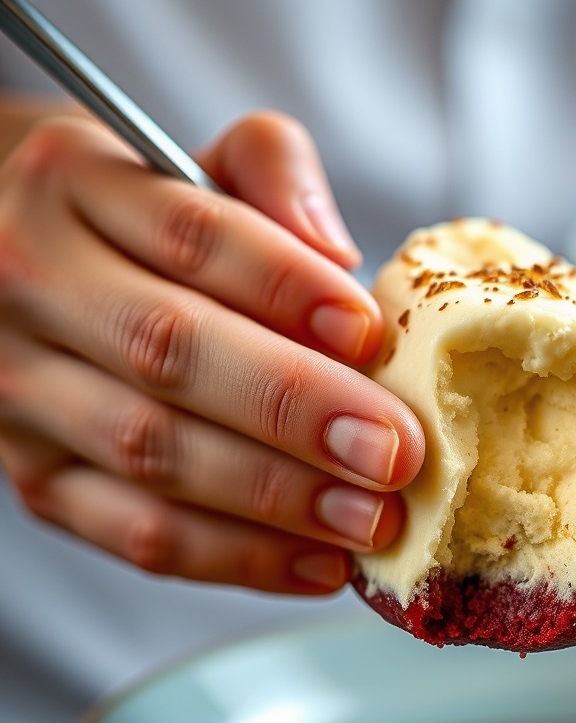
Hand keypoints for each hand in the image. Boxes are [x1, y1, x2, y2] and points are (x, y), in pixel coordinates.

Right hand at [0, 110, 423, 592]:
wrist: (20, 257)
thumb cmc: (143, 214)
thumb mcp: (198, 160)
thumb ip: (271, 171)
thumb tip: (337, 255)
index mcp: (73, 185)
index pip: (190, 233)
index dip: (285, 285)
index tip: (369, 332)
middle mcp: (29, 287)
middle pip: (169, 352)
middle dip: (295, 408)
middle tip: (392, 452)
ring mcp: (21, 395)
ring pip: (153, 453)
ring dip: (276, 498)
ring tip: (370, 521)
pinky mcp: (40, 481)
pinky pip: (138, 534)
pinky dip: (238, 558)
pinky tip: (320, 563)